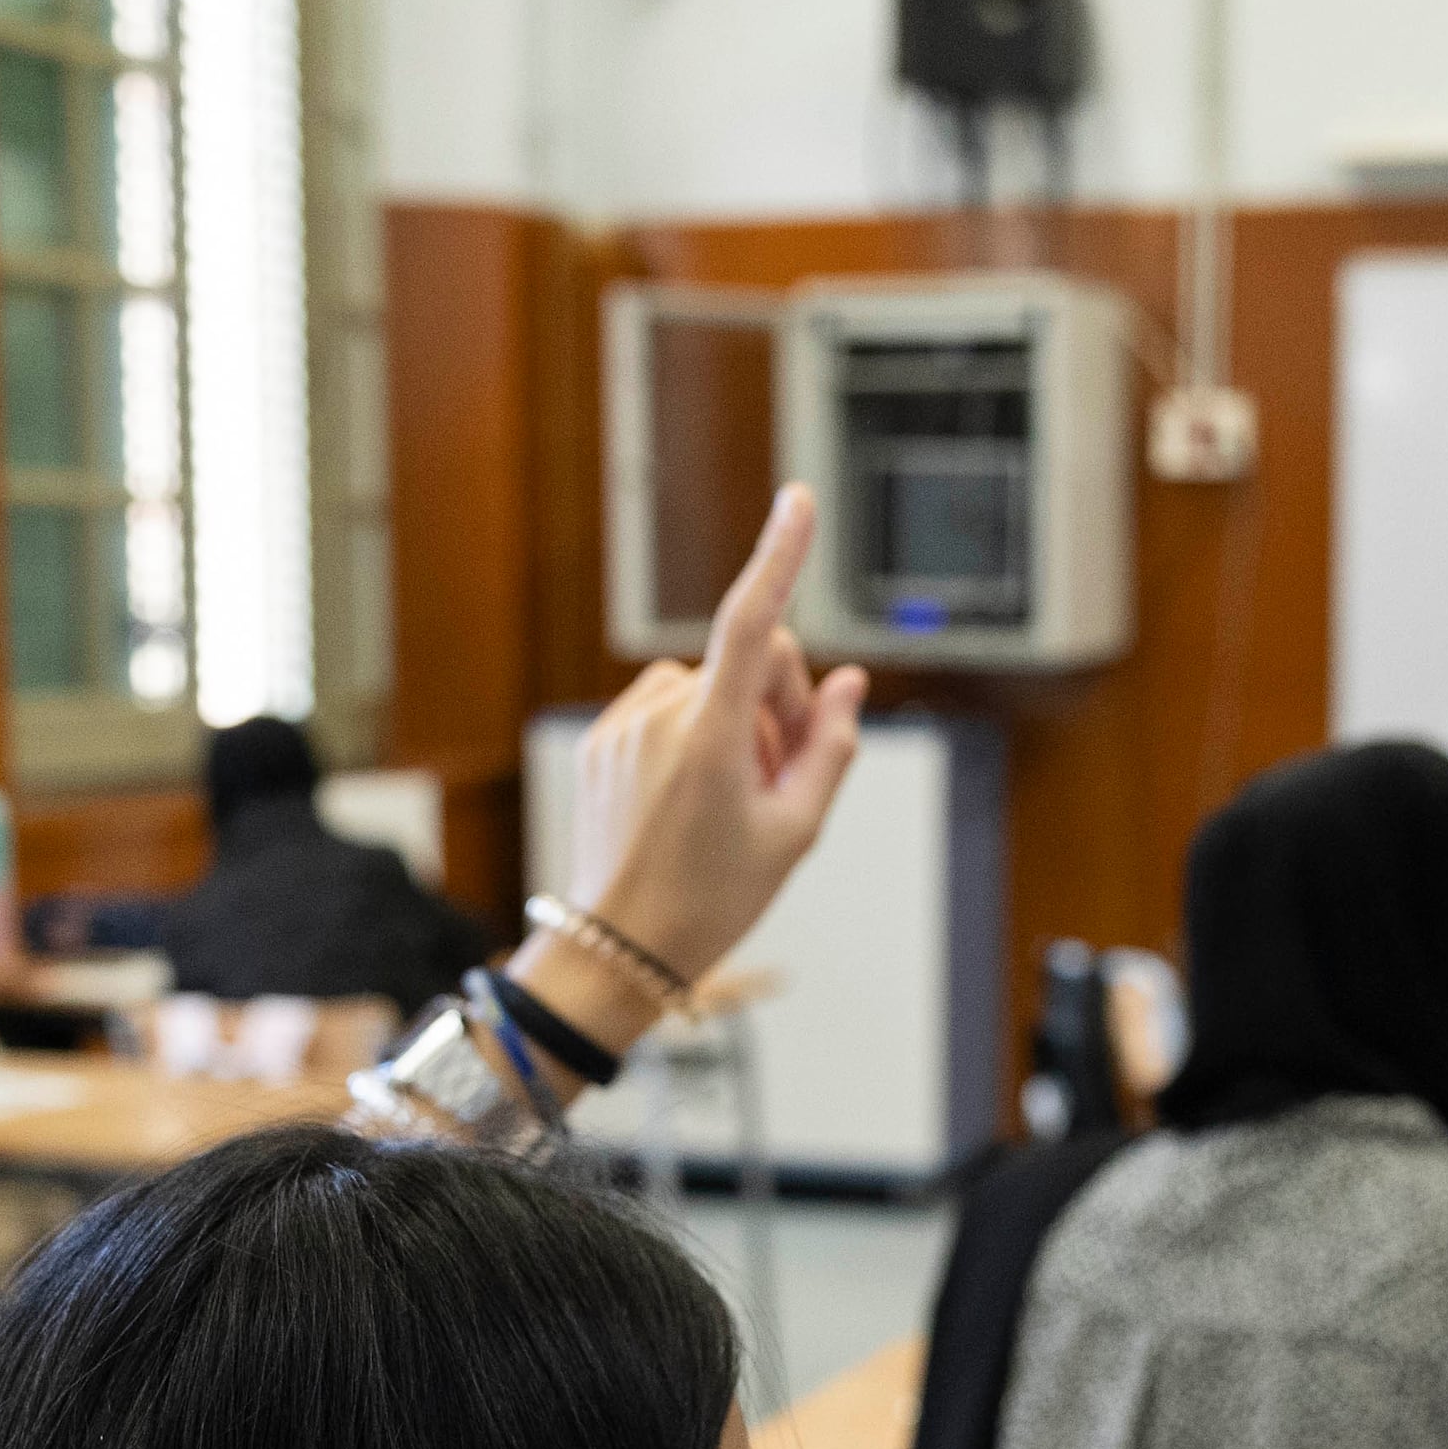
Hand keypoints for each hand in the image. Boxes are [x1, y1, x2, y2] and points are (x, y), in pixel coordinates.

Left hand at [522, 484, 867, 1050]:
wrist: (617, 946)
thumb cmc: (712, 898)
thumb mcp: (795, 831)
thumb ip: (831, 747)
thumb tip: (847, 685)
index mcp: (714, 735)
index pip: (754, 622)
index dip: (780, 556)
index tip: (798, 502)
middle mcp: (662, 715)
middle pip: (754, 664)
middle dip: (782, 703)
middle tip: (784, 778)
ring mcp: (624, 724)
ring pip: (711, 685)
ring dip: (738, 722)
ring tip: (735, 798)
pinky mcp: (601, 738)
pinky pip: (667, 708)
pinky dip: (693, 735)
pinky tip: (692, 799)